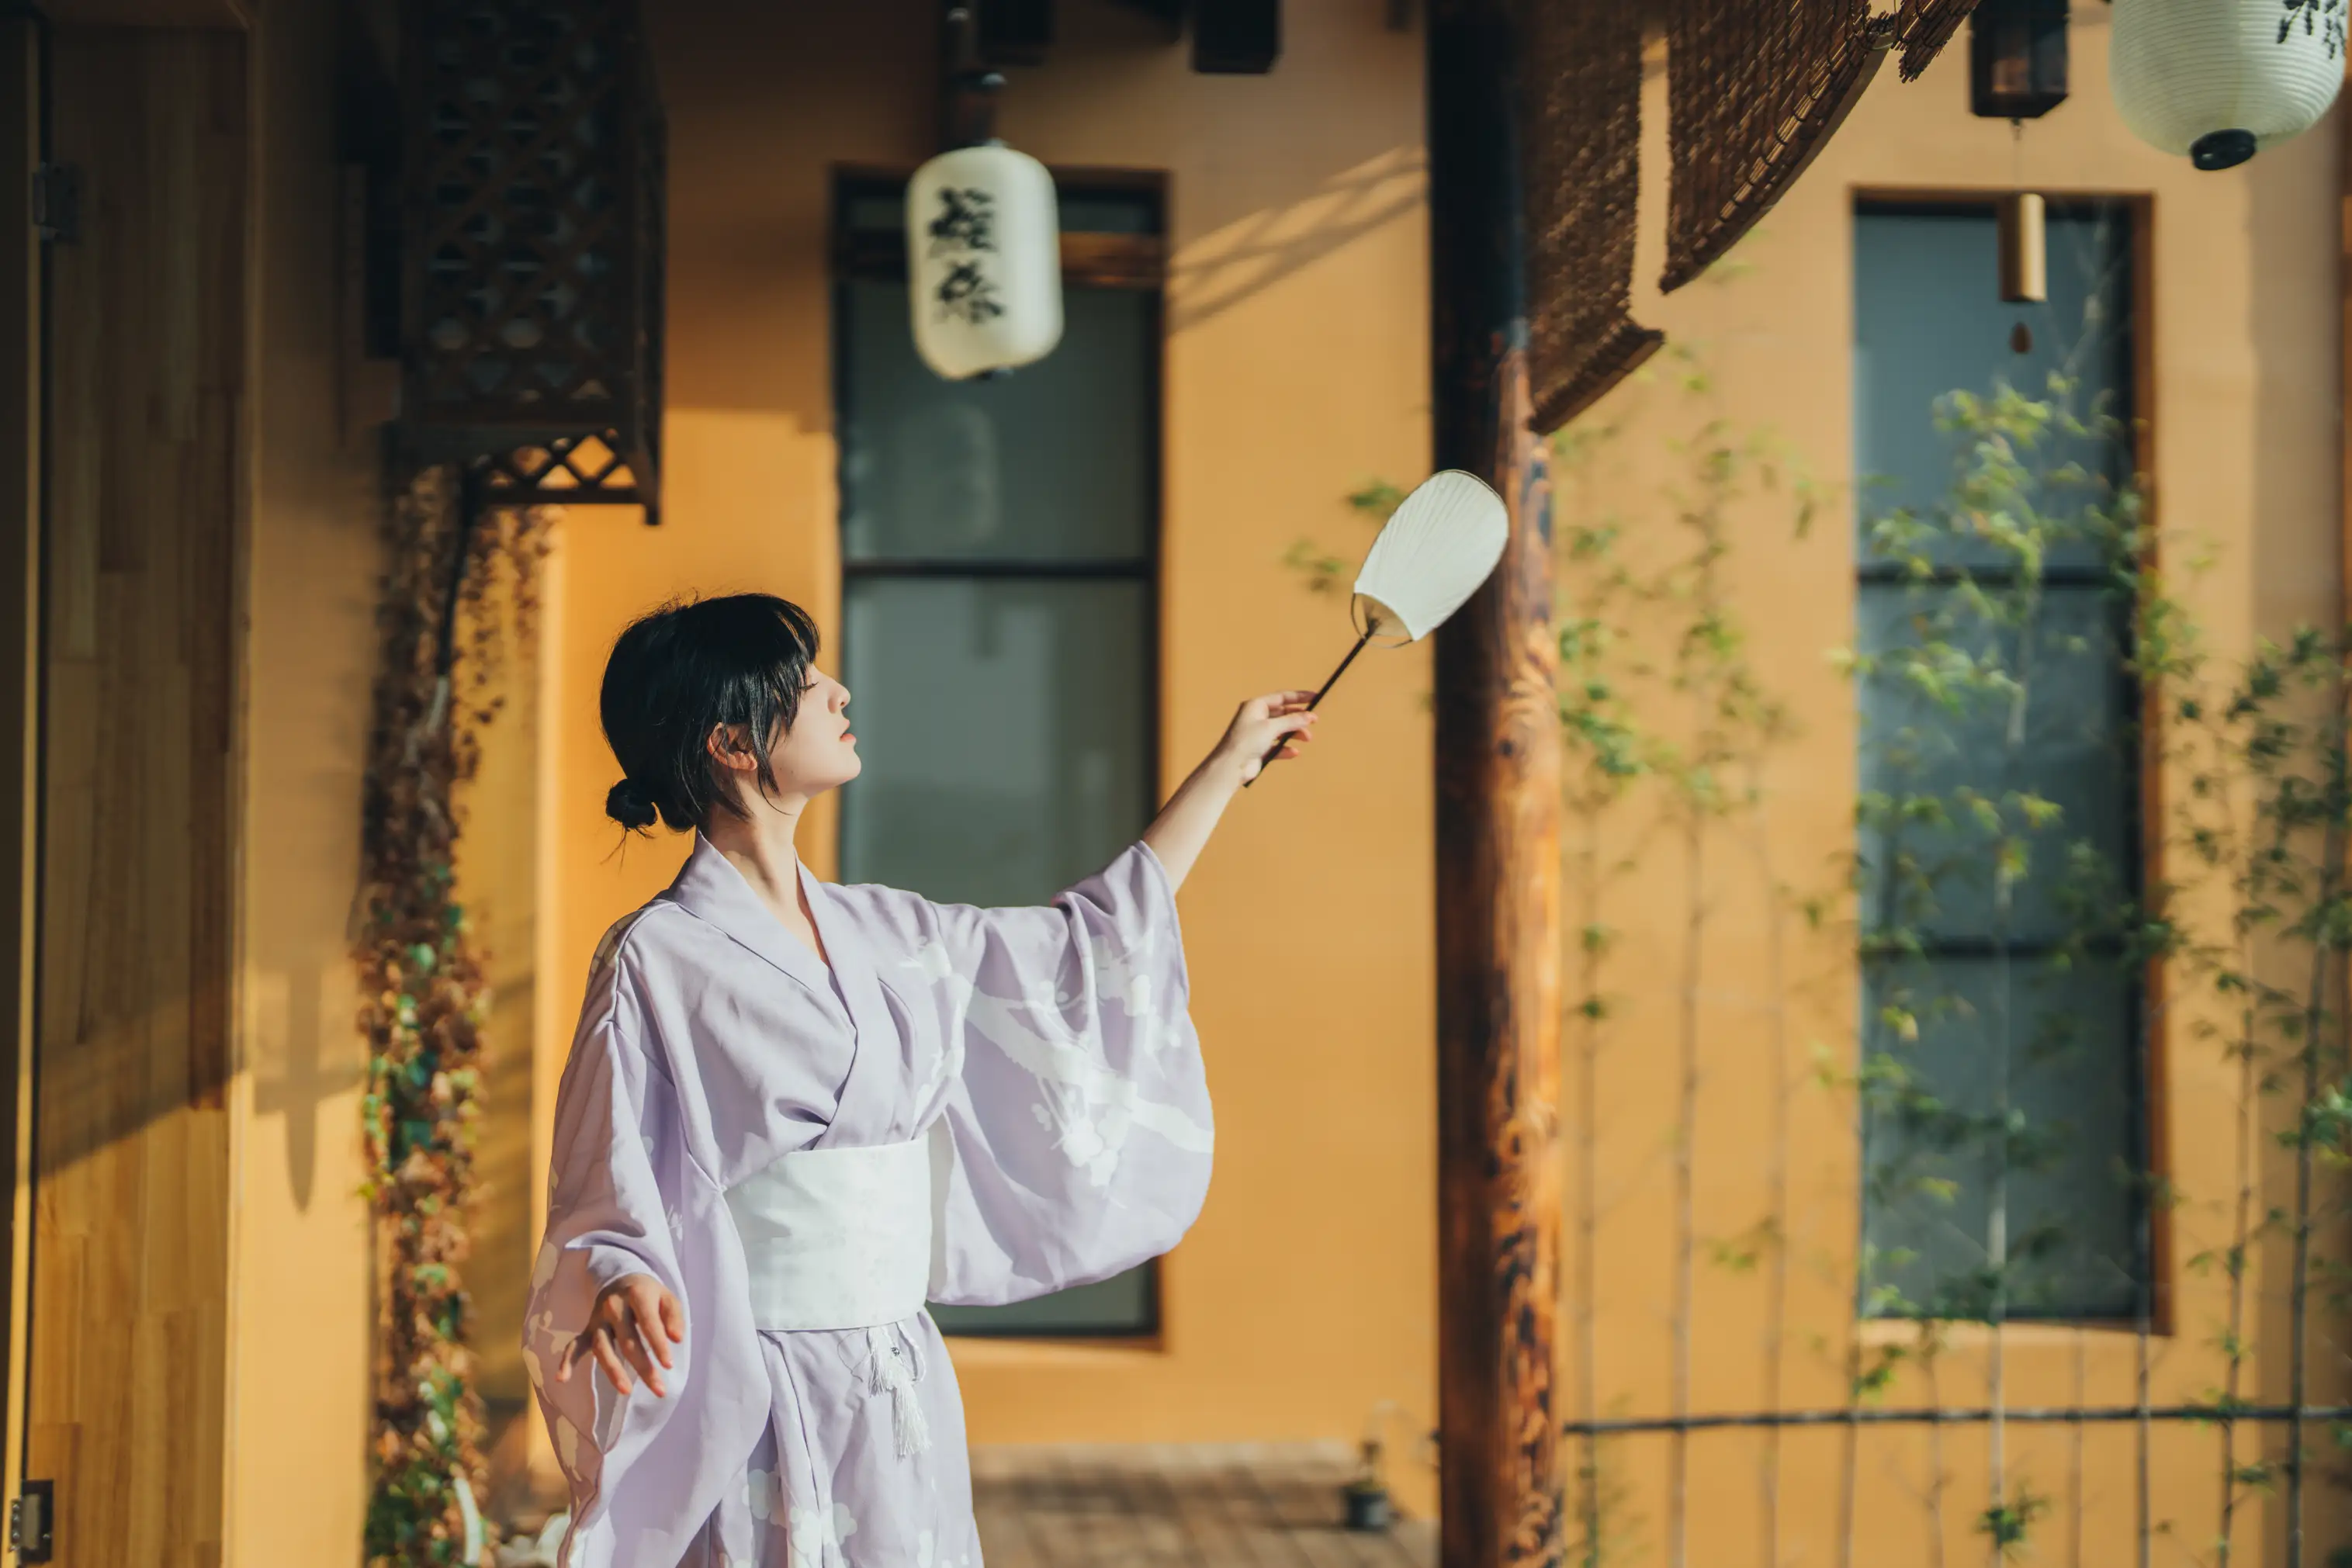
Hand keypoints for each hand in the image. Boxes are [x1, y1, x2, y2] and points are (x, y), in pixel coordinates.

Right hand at [556, 1273, 683, 1397]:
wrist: (622, 1278)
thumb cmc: (649, 1294)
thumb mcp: (668, 1298)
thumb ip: (674, 1317)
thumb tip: (677, 1339)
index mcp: (636, 1294)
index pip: (647, 1322)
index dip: (658, 1344)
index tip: (668, 1365)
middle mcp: (613, 1306)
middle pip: (626, 1340)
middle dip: (643, 1366)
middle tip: (659, 1389)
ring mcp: (598, 1318)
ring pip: (602, 1347)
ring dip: (613, 1371)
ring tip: (626, 1390)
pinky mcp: (588, 1329)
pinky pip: (575, 1345)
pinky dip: (567, 1360)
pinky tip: (562, 1379)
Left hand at [1213, 690, 1318, 784]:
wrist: (1231, 766)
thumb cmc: (1247, 741)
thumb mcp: (1271, 727)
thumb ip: (1292, 720)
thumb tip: (1310, 716)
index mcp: (1256, 706)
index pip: (1281, 697)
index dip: (1298, 697)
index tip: (1315, 697)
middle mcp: (1256, 717)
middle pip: (1283, 714)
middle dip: (1298, 717)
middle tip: (1314, 721)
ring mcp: (1257, 734)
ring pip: (1281, 730)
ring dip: (1295, 733)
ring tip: (1307, 738)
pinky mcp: (1259, 749)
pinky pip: (1276, 746)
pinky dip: (1285, 748)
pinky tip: (1294, 752)